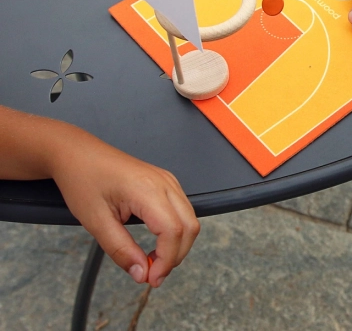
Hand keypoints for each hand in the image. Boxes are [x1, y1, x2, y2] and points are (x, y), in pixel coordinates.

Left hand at [50, 131, 199, 287]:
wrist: (79, 154)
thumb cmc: (84, 181)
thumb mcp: (95, 222)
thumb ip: (121, 250)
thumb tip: (142, 274)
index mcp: (148, 190)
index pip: (173, 231)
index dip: (167, 260)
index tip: (151, 280)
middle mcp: (165, 182)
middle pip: (190, 226)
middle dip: (176, 256)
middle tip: (152, 275)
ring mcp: (168, 180)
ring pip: (190, 219)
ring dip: (177, 245)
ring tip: (153, 262)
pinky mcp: (166, 182)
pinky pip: (182, 210)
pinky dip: (176, 231)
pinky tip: (156, 243)